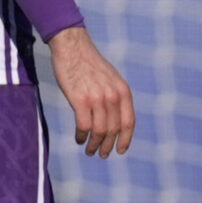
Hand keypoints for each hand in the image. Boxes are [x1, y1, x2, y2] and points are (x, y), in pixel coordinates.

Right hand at [47, 25, 134, 157]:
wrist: (72, 47)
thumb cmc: (88, 63)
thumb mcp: (111, 78)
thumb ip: (115, 96)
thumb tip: (113, 117)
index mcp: (123, 92)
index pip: (129, 122)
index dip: (125, 139)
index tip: (120, 150)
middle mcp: (113, 97)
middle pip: (113, 130)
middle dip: (107, 145)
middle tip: (101, 154)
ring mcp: (97, 98)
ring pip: (98, 130)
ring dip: (94, 144)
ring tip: (89, 150)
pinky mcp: (80, 99)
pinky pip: (83, 125)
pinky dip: (81, 136)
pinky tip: (78, 139)